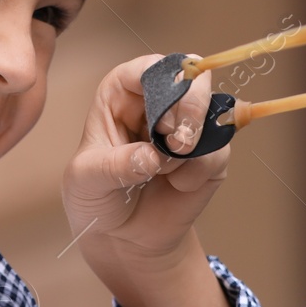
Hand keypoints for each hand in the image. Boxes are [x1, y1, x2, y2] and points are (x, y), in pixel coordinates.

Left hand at [61, 54, 233, 306]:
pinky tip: (177, 185)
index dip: (163, 83)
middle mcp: (159, 102)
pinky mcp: (209, 154)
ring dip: (192, 143)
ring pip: (212, 112)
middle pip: (193, 79)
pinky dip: (198, 172)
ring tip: (165, 170)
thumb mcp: (87, 180)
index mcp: (123, 93)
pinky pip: (218, 151)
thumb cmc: (96, 198)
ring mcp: (187, 126)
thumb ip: (114, 165)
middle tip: (175, 143)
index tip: (162, 118)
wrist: (122, 238)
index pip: (150, 67)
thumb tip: (151, 157)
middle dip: (190, 110)